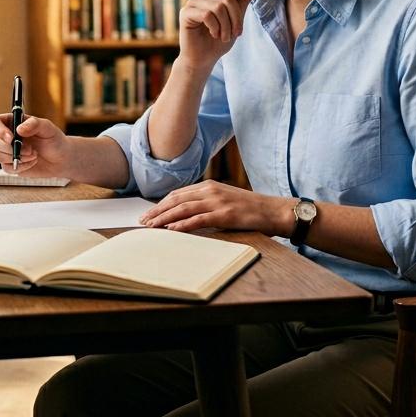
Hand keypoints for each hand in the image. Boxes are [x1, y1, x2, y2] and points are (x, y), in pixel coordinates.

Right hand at [0, 113, 68, 175]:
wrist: (60, 159)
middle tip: (30, 149)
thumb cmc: (54, 140)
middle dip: (11, 148)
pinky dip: (21, 166)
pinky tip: (32, 162)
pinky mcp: (10, 165)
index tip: (10, 138)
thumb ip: (34, 124)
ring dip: (17, 157)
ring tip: (34, 155)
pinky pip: (6, 168)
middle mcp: (7, 136)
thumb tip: (19, 129)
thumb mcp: (48, 128)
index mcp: (12, 122)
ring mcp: (7, 151)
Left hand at [138, 180, 289, 235]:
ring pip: (183, 209)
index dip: (161, 204)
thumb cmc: (249, 209)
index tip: (148, 214)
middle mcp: (210, 190)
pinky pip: (198, 219)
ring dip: (164, 218)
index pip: (178, 194)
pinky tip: (171, 230)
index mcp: (209, 186)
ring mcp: (217, 202)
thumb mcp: (224, 200)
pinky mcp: (224, 214)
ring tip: (151, 226)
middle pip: (176, 200)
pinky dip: (182, 225)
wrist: (273, 210)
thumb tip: (185, 215)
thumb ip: (206, 203)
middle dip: (157, 211)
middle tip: (142, 222)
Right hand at [178, 0, 254, 70]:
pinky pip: (207, 14)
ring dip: (226, 26)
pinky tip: (213, 34)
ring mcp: (193, 3)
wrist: (203, 59)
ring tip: (224, 37)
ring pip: (218, 7)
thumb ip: (241, 4)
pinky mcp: (186, 12)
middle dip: (236, 18)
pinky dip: (215, 27)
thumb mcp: (235, 21)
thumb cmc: (219, 41)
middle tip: (236, 34)